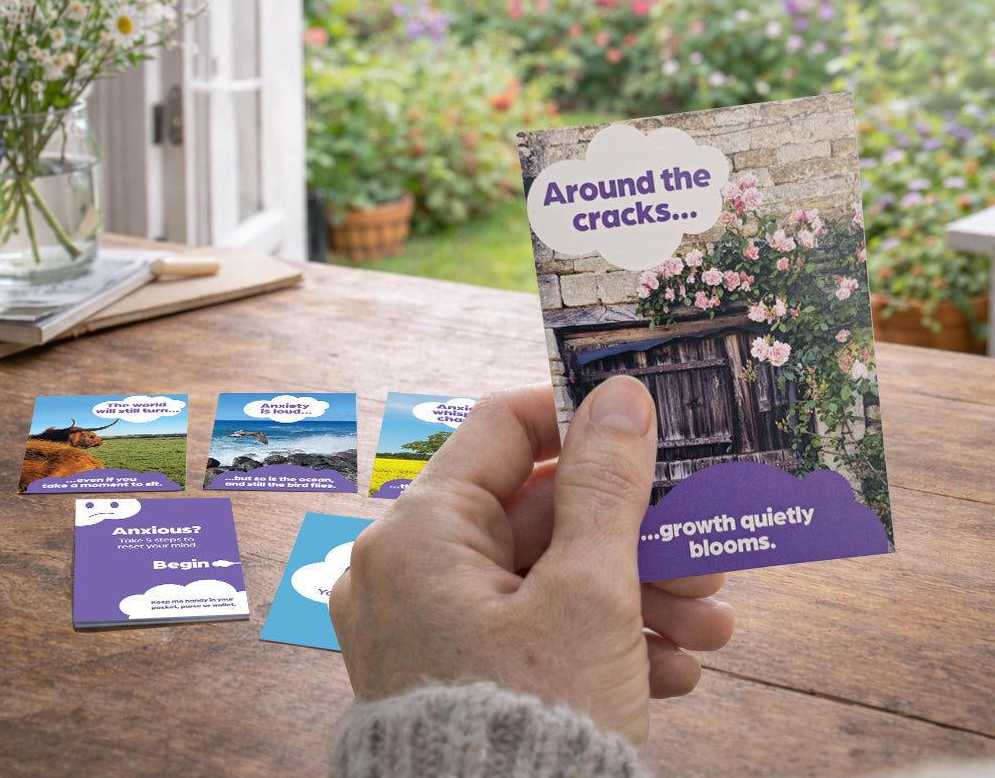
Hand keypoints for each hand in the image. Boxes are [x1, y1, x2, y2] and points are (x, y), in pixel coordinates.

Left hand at [329, 376, 735, 752]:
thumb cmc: (533, 727)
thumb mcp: (588, 594)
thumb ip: (606, 486)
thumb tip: (621, 396)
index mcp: (421, 533)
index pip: (502, 429)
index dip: (577, 420)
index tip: (643, 429)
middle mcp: (411, 572)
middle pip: (540, 515)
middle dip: (635, 536)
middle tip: (705, 550)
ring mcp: (430, 627)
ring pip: (546, 579)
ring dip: (636, 595)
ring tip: (711, 625)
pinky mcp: (456, 673)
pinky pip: (531, 632)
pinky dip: (598, 642)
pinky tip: (672, 669)